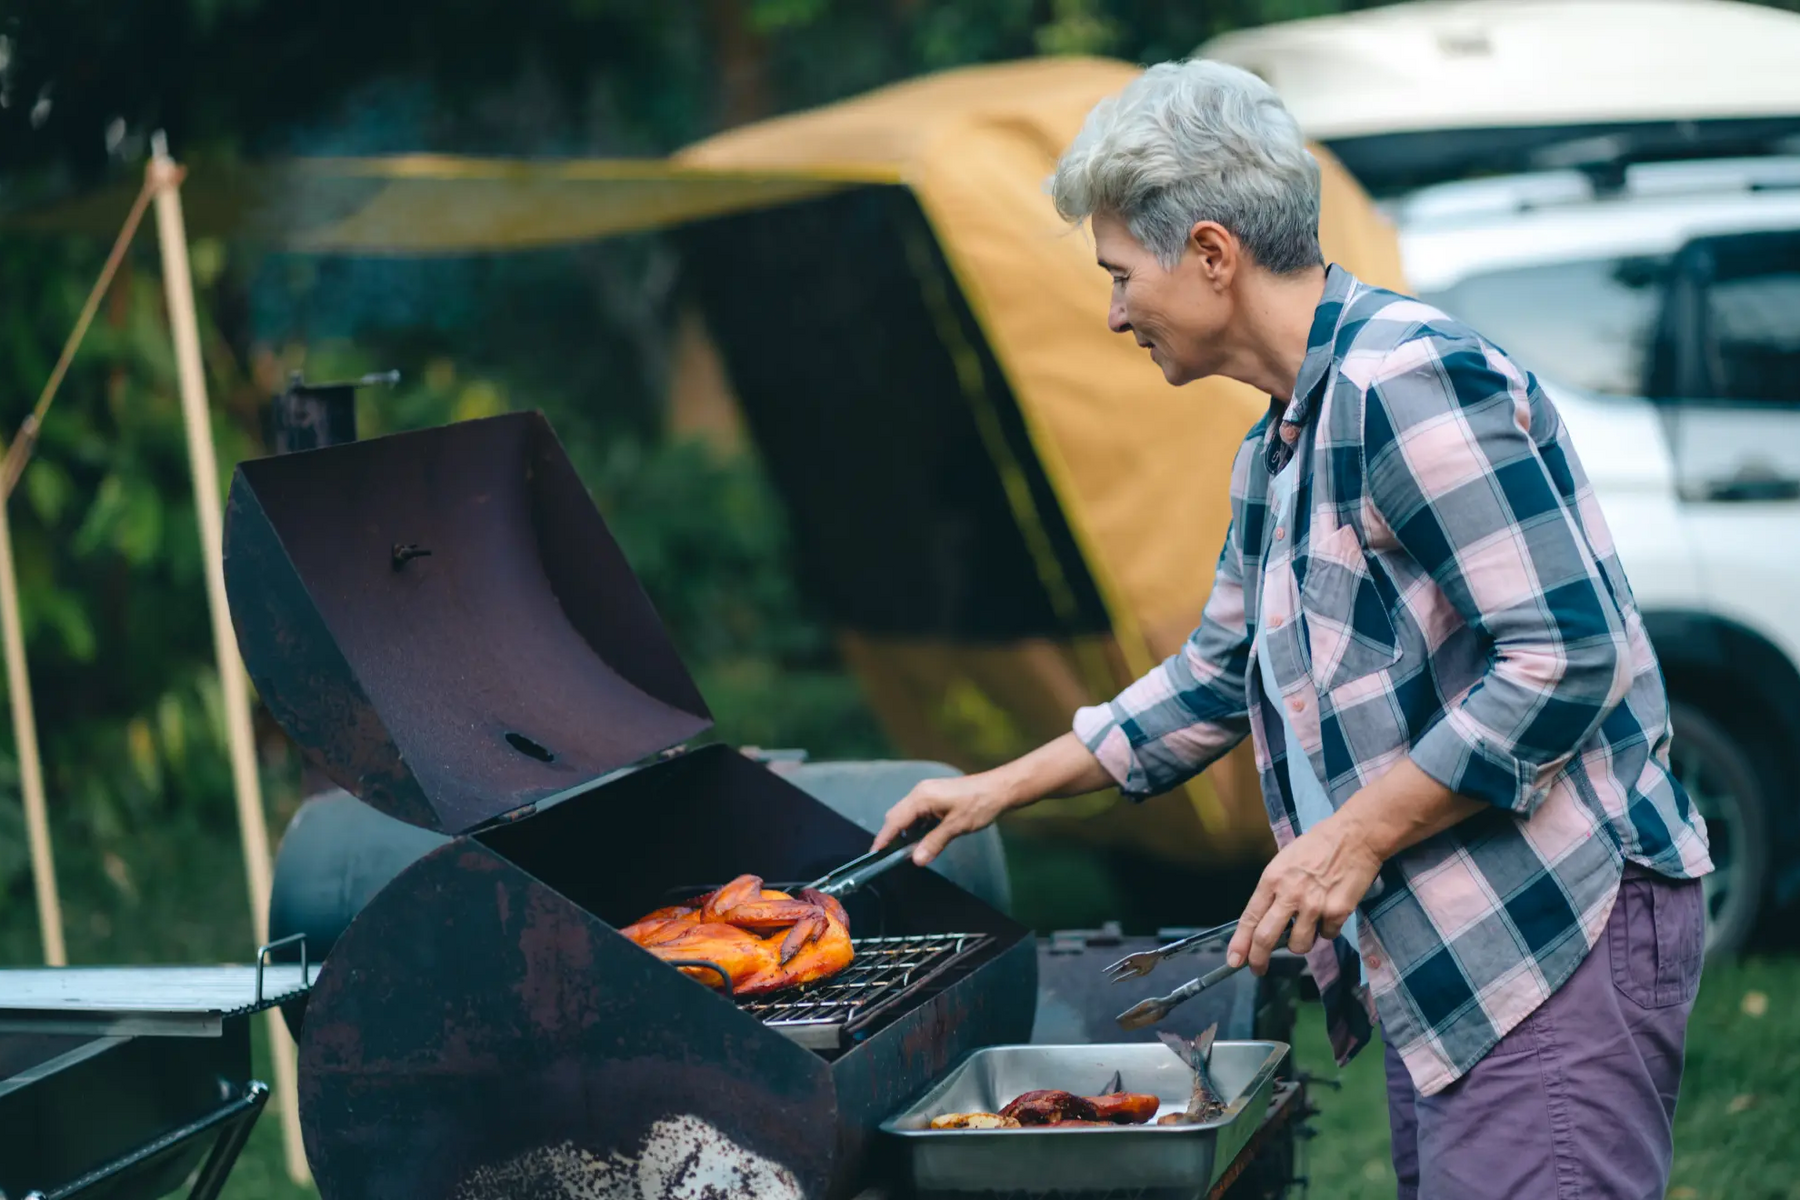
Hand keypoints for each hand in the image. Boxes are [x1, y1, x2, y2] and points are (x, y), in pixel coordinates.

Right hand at [872, 771, 1017, 865]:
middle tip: (891, 857)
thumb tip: (915, 860)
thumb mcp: (956, 827)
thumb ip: (934, 843)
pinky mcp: (935, 796)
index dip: (883, 838)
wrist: (999, 789)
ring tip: (908, 851)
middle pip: (896, 816)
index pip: (895, 820)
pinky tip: (924, 839)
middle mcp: (920, 792)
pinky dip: (916, 827)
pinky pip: (918, 813)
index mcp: (921, 797)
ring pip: (907, 815)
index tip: (874, 854)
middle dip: (892, 836)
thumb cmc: (980, 804)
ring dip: (905, 832)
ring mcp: (927, 793)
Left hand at [1226, 810, 1381, 974]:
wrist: (1354, 836)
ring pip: (1299, 945)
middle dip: (1258, 959)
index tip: (1234, 960)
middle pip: (1266, 938)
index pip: (1250, 918)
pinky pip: (1327, 935)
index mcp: (1271, 879)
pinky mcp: (1338, 912)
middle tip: (1258, 969)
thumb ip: (1274, 890)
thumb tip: (1266, 918)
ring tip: (1307, 927)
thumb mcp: (1284, 862)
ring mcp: (1314, 906)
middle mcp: (1289, 895)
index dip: (1240, 943)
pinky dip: (1327, 929)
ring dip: (1300, 943)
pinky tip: (1331, 911)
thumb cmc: (1317, 845)